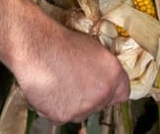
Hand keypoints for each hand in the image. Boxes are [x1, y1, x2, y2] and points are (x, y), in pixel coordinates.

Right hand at [10, 22, 130, 122]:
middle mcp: (102, 93)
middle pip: (100, 105)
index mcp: (113, 74)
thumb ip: (103, 68)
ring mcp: (84, 107)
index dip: (110, 92)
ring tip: (57, 83)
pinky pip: (60, 116)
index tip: (101, 89)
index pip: (122, 94)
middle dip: (89, 98)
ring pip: (80, 113)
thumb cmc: (60, 42)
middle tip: (73, 83)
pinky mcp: (63, 116)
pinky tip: (47, 90)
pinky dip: (53, 107)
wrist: (37, 46)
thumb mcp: (92, 48)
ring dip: (71, 104)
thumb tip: (102, 77)